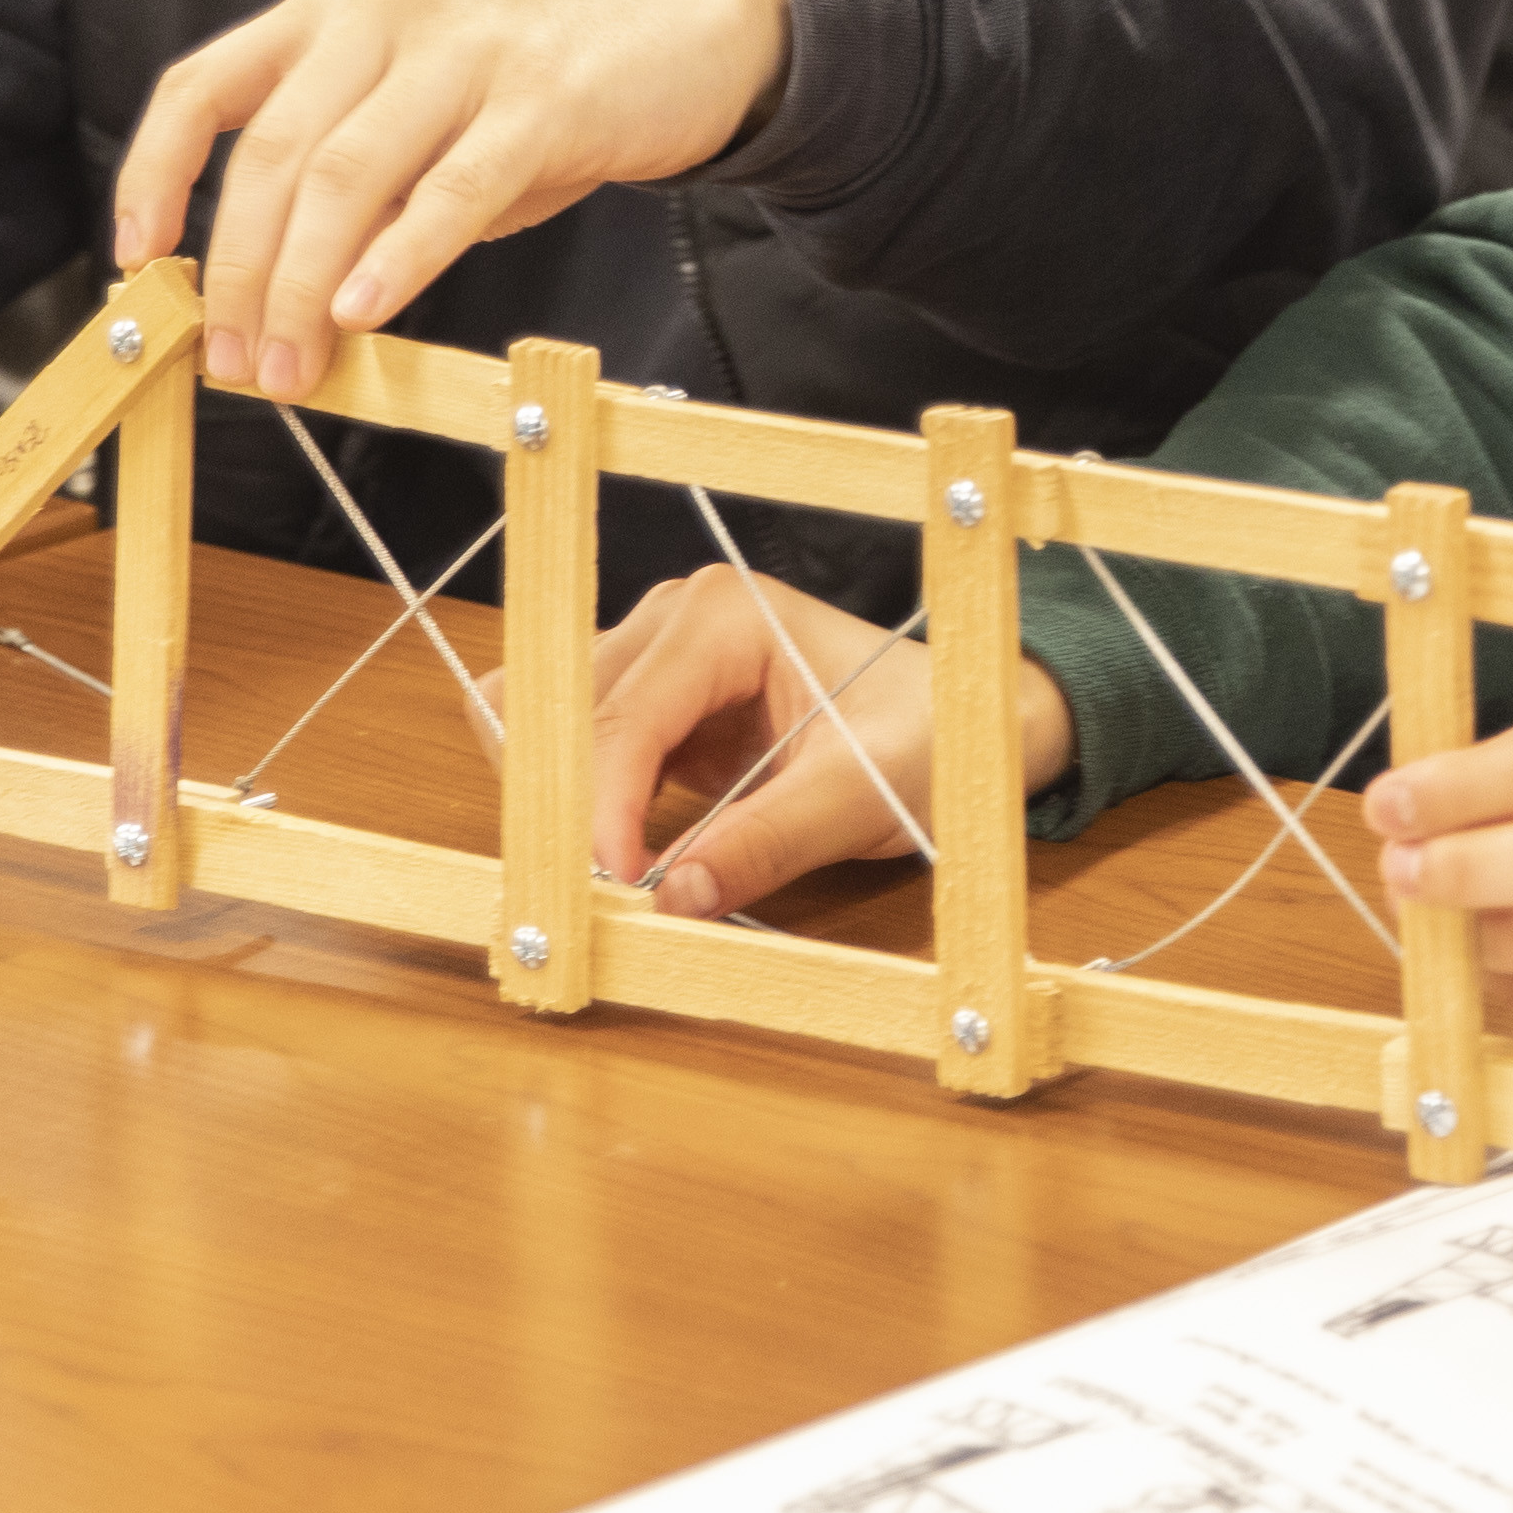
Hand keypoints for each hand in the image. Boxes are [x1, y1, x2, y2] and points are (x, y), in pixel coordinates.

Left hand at [113, 0, 791, 402]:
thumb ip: (362, 174)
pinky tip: (366, 312)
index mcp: (333, 14)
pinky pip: (455, 188)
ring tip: (291, 364)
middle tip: (232, 361)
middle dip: (238, 273)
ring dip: (302, 287)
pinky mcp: (546, 100)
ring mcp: (466, 53)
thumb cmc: (543, 75)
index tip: (138, 262)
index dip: (152, 176)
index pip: (203, 88)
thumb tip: (283, 296)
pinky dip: (400, 258)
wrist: (690, 16)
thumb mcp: (426, 98)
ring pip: (347, 176)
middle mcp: (383, 19)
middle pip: (274, 156)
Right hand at [569, 565, 1072, 916]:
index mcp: (724, 617)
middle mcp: (675, 621)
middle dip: (565, 805)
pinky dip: (571, 801)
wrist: (966, 721)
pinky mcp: (656, 707)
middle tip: (589, 891)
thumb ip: (773, 841)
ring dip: (554, 800)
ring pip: (545, 726)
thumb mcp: (867, 792)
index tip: (617, 887)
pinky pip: (575, 750)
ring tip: (592, 874)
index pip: (623, 720)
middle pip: (560, 715)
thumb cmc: (934, 735)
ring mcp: (657, 659)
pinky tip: (604, 853)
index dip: (605, 812)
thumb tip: (676, 895)